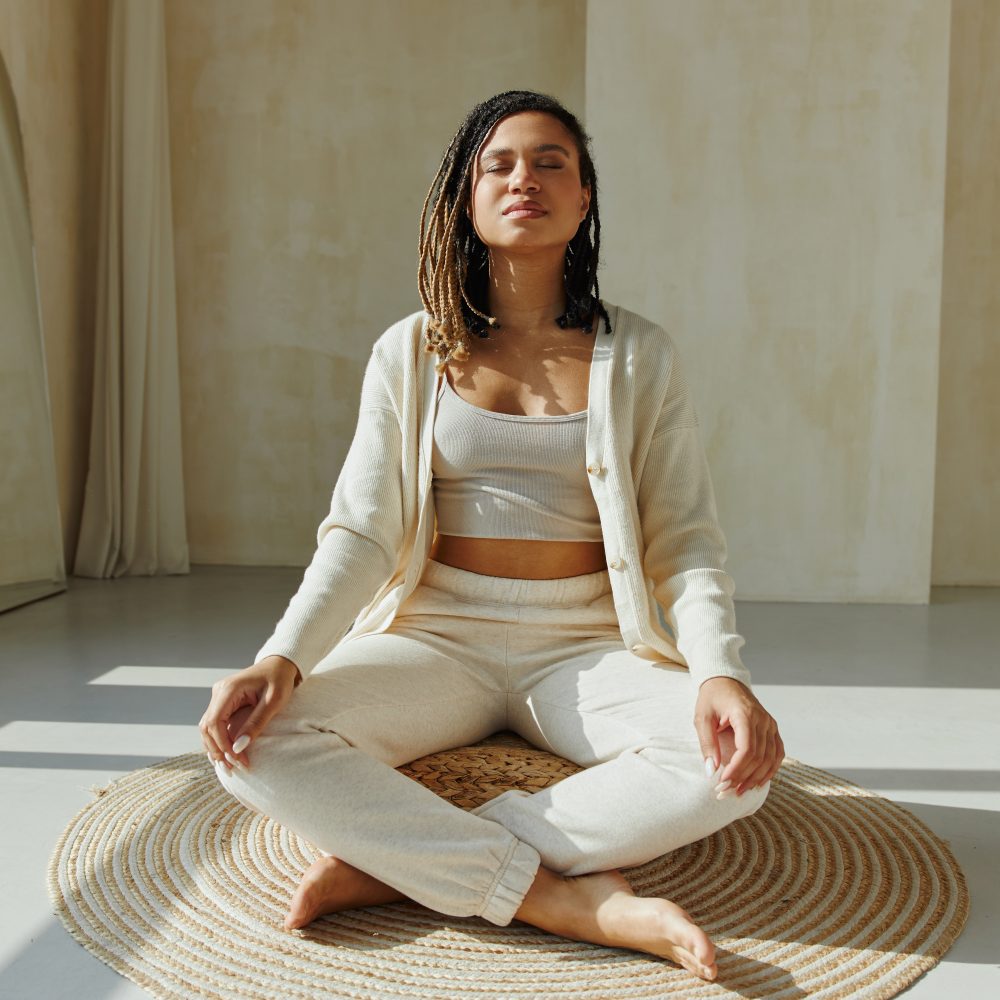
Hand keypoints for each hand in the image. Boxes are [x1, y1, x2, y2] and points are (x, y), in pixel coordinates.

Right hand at [199, 655, 300, 770]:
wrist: (280, 664)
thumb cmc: (279, 679)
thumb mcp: (274, 701)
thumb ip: (256, 723)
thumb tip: (238, 748)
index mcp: (229, 689)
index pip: (214, 723)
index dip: (223, 745)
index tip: (237, 760)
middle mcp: (219, 692)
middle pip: (206, 728)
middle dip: (218, 750)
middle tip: (233, 769)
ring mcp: (219, 697)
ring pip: (207, 728)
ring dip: (216, 748)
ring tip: (230, 766)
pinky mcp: (223, 702)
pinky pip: (215, 725)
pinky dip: (219, 740)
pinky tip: (228, 754)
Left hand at [694, 676, 783, 795]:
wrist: (725, 680)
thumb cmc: (712, 698)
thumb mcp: (702, 717)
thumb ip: (707, 743)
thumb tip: (711, 770)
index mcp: (745, 714)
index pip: (747, 749)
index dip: (736, 769)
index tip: (722, 782)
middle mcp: (763, 720)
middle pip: (759, 757)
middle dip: (743, 777)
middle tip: (727, 791)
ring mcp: (770, 724)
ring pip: (770, 759)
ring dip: (756, 778)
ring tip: (740, 791)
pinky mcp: (772, 728)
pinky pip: (777, 753)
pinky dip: (770, 770)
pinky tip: (757, 781)